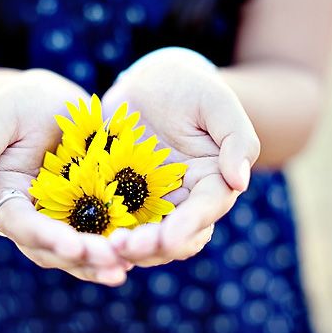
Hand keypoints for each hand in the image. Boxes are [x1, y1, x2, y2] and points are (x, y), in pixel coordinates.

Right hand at [0, 69, 129, 285]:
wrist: (50, 102)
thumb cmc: (17, 106)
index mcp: (4, 198)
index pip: (20, 224)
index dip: (45, 237)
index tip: (72, 246)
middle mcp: (31, 217)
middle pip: (50, 248)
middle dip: (80, 258)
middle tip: (111, 263)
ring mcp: (61, 218)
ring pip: (76, 251)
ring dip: (99, 263)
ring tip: (125, 268)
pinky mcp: (89, 212)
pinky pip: (101, 235)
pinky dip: (116, 247)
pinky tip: (138, 252)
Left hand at [102, 48, 259, 266]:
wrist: (148, 83)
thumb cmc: (188, 89)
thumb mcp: (217, 103)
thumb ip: (237, 139)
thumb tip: (240, 182)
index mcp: (213, 182)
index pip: (206, 211)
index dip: (188, 227)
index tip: (167, 239)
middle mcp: (185, 200)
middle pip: (177, 237)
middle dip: (155, 247)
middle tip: (128, 247)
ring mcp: (152, 203)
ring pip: (147, 239)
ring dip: (130, 249)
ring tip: (108, 246)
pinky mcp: (123, 199)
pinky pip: (116, 224)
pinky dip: (106, 235)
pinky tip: (91, 240)